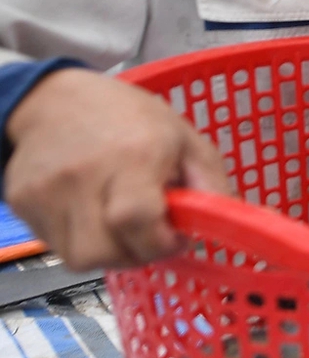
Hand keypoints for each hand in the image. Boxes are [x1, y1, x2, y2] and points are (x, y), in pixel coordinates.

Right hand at [4, 68, 233, 270]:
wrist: (53, 99)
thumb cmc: (127, 117)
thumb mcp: (185, 139)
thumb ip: (211, 185)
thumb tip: (236, 224)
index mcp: (133, 156)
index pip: (137, 220)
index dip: (160, 243)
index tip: (175, 238)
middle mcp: (84, 174)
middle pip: (105, 252)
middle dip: (135, 254)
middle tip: (147, 233)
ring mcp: (47, 190)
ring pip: (79, 258)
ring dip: (107, 251)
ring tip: (117, 221)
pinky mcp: (22, 201)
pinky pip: (55, 245)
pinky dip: (79, 240)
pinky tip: (90, 212)